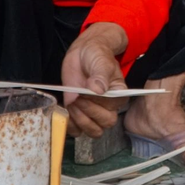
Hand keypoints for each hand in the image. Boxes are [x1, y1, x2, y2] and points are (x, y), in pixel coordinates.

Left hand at [61, 23, 128, 138]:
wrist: (83, 54)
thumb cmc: (96, 55)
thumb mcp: (101, 61)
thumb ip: (101, 75)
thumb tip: (98, 90)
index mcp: (118, 95)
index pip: (112, 107)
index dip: (97, 103)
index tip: (85, 91)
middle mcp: (109, 107)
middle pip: (105, 123)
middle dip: (88, 112)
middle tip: (77, 98)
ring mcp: (93, 112)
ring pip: (93, 131)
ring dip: (79, 120)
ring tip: (72, 103)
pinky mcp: (79, 114)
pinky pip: (78, 131)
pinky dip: (70, 126)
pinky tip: (66, 112)